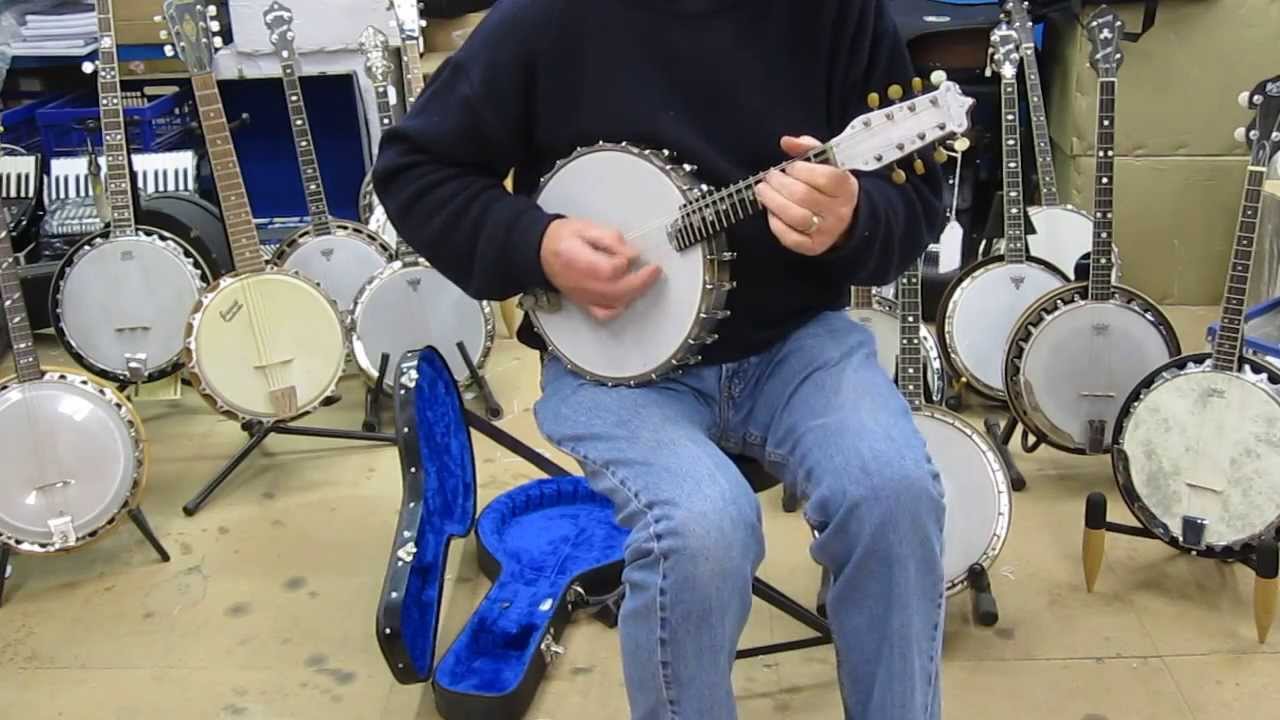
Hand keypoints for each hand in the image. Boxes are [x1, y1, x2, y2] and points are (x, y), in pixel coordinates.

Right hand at [540, 218, 662, 321]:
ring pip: (615, 303)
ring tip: (646, 280)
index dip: (625, 262)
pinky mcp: (584, 302)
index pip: (608, 270)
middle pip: (616, 290)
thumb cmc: (562, 237)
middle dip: (641, 281)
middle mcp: (580, 282)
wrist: (541, 251)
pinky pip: (605, 313)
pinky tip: (629, 297)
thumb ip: (610, 238)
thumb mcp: (586, 226)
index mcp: (577, 259)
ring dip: (636, 293)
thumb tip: (631, 252)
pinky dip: (620, 307)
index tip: (633, 254)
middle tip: (655, 270)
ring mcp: (582, 295)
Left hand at [755, 135, 859, 255]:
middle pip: (804, 196)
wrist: (845, 219)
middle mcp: (839, 211)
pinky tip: (771, 211)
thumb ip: (808, 149)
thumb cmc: (830, 187)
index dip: (801, 170)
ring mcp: (827, 231)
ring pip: (796, 217)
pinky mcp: (813, 246)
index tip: (789, 167)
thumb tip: (786, 141)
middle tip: (769, 178)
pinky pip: (790, 238)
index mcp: (845, 188)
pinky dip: (775, 223)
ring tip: (763, 191)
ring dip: (773, 201)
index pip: (825, 177)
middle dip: (780, 184)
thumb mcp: (826, 164)